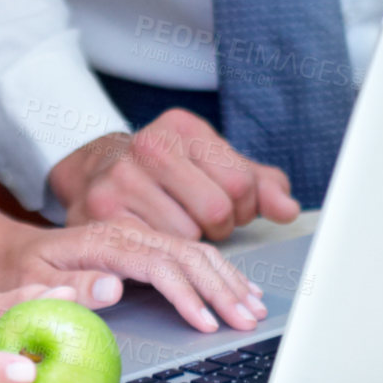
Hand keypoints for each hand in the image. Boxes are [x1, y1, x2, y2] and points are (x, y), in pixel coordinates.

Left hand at [0, 218, 265, 335]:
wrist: (12, 249)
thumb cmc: (20, 270)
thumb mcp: (31, 281)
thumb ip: (71, 285)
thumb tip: (116, 287)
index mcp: (103, 241)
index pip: (157, 263)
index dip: (186, 293)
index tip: (208, 323)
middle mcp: (126, 234)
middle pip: (185, 254)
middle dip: (221, 287)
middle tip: (247, 320)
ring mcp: (137, 237)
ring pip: (193, 251)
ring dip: (227, 278)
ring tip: (254, 307)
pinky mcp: (143, 245)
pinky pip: (188, 253)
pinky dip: (219, 271)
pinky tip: (237, 287)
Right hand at [48, 108, 300, 241]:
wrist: (95, 173)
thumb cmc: (168, 173)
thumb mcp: (213, 165)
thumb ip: (259, 184)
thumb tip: (288, 209)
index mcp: (182, 126)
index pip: (241, 183)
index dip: (244, 207)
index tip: (229, 206)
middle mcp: (150, 144)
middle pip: (217, 211)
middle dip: (219, 227)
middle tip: (202, 222)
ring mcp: (122, 177)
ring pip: (187, 237)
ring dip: (190, 246)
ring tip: (176, 227)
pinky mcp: (102, 212)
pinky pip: (154, 253)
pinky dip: (164, 257)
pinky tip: (157, 240)